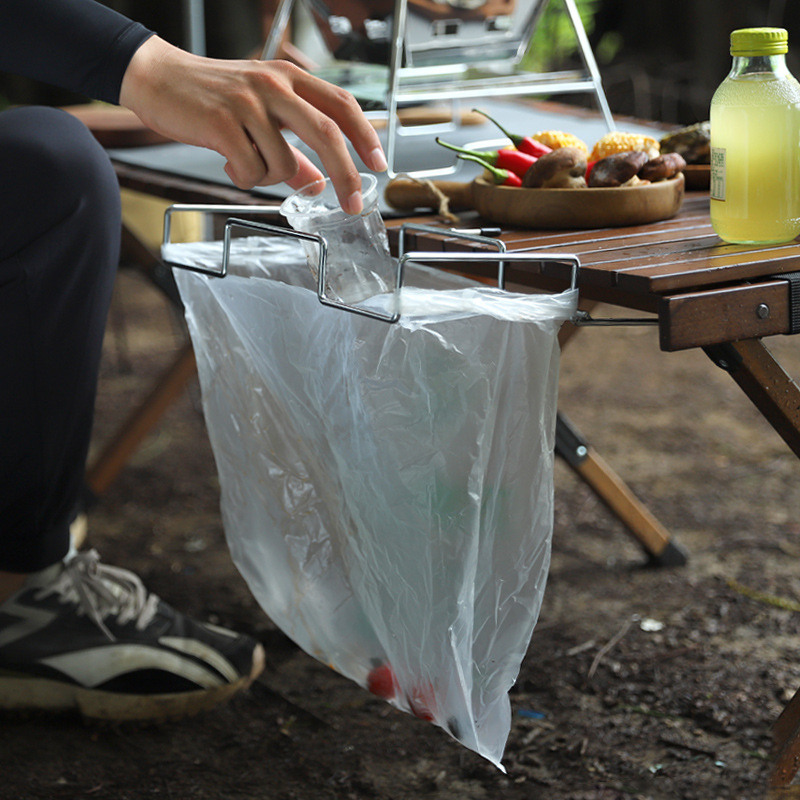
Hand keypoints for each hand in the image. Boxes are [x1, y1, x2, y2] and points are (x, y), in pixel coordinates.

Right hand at [119, 36, 385, 213]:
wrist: (157, 78)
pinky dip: (243, 178)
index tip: (379, 165)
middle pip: (326, 134)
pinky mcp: (222, 123)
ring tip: (246, 162)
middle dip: (346, 175)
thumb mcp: (260, 115)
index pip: (341, 104)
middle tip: (353, 204)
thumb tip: (318, 182)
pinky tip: (227, 162)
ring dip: (268, 177)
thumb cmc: (212, 97)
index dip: (365, 136)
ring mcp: (248, 102)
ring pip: (282, 163)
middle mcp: (274, 85)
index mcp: (289, 77)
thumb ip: (293, 148)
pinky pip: (250, 171)